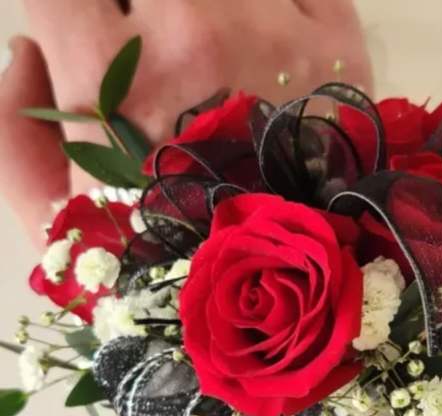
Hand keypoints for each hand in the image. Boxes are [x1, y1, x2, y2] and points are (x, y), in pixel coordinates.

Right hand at [0, 0, 371, 243]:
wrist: (274, 291)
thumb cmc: (165, 267)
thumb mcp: (60, 226)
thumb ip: (15, 130)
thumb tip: (26, 51)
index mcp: (115, 80)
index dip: (75, 18)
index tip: (92, 42)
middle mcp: (195, 34)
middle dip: (143, 15)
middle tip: (162, 67)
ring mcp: (275, 33)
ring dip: (207, 11)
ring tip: (214, 66)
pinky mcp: (338, 47)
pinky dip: (275, 6)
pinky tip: (265, 54)